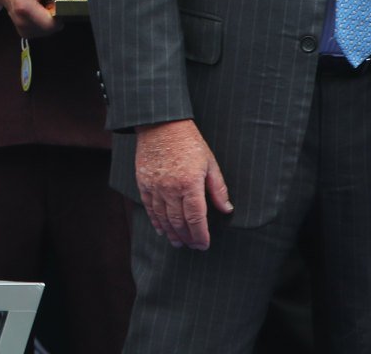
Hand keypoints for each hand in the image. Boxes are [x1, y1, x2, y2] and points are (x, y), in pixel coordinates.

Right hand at [0, 0, 79, 37]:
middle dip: (57, 16)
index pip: (52, 23)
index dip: (61, 14)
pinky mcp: (24, 32)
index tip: (60, 4)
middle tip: (52, 3)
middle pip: (52, 28)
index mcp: (25, 8)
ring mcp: (22, 29)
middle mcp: (22, 22)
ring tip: (44, 7)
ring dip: (51, 20)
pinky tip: (40, 13)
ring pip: (48, 31)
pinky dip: (44, 23)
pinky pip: (42, 32)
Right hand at [134, 119, 231, 249]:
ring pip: (163, 218)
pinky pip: (149, 207)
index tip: (204, 245)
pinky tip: (161, 229)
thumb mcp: (210, 163)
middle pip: (179, 222)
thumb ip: (218, 189)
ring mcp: (155, 186)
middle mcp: (171, 189)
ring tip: (178, 243)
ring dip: (171, 233)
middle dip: (187, 238)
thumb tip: (226, 209)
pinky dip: (155, 220)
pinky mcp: (143, 182)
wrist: (160, 125)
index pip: (196, 218)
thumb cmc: (188, 142)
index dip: (200, 235)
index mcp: (190, 184)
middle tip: (193, 246)